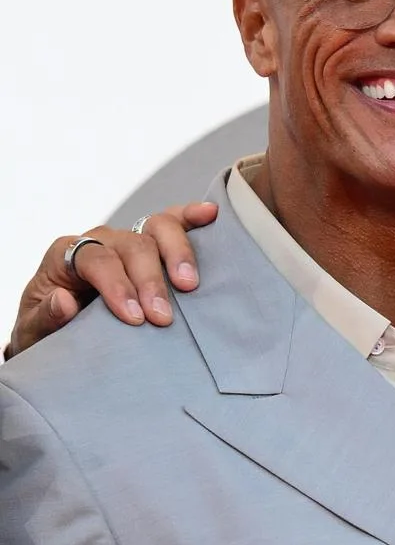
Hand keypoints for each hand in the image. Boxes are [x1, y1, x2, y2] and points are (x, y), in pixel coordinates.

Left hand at [5, 203, 215, 359]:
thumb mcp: (35, 330)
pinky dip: (191, 217)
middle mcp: (99, 240)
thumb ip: (45, 317)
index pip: (96, 260)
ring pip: (156, 228)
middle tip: (163, 317)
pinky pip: (172, 222)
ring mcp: (128, 240)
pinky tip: (209, 214)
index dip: (117, 286)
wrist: (62, 329)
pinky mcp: (151, 244)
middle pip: (132, 245)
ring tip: (189, 284)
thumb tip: (64, 300)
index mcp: (66, 254)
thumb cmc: (50, 327)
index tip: (135, 318)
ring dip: (178, 254)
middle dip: (150, 281)